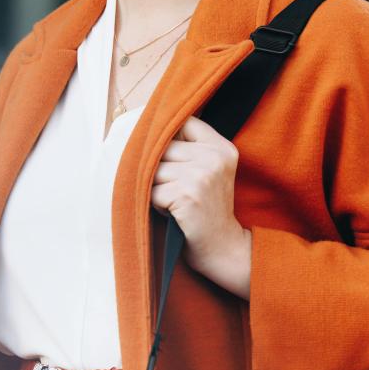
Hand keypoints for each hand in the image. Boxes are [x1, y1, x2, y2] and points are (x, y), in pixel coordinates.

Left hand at [150, 115, 251, 298]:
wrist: (223, 248)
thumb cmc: (207, 209)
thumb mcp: (209, 170)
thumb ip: (189, 147)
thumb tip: (145, 126)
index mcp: (221, 147)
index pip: (183, 122)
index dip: (166, 134)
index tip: (162, 150)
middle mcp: (214, 157)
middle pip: (163, 147)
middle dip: (160, 169)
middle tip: (175, 189)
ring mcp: (202, 175)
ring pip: (154, 170)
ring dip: (157, 188)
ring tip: (176, 202)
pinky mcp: (188, 194)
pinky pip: (153, 192)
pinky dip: (157, 205)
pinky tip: (174, 214)